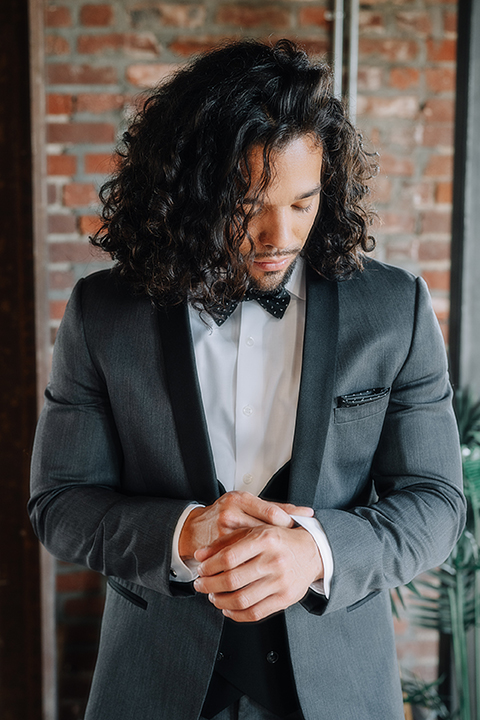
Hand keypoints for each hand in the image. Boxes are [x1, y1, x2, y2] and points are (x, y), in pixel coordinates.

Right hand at [179, 491, 313, 560]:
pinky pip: (238, 564)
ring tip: (280, 567)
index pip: (272, 513)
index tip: (295, 531)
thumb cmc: (224, 513)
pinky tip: (262, 577)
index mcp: (240, 500)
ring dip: (267, 561)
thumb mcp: (247, 503)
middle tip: (291, 553)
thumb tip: (307, 513)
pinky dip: (251, 571)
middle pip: (263, 532)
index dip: (288, 524)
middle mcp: (231, 514)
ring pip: (251, 551)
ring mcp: (221, 534)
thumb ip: (274, 508)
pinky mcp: (215, 552)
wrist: (192, 528)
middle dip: (280, 545)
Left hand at [193, 524, 323, 621]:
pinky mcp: (285, 599)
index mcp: (264, 539)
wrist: (312, 552)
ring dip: (220, 601)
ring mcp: (280, 582)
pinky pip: (255, 613)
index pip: (228, 557)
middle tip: (201, 585)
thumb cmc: (279, 540)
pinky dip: (236, 615)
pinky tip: (228, 609)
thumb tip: (200, 554)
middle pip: (232, 580)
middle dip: (209, 585)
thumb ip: (226, 541)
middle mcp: (273, 560)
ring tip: (213, 597)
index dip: (209, 567)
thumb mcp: (254, 531)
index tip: (201, 569)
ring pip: (241, 600)